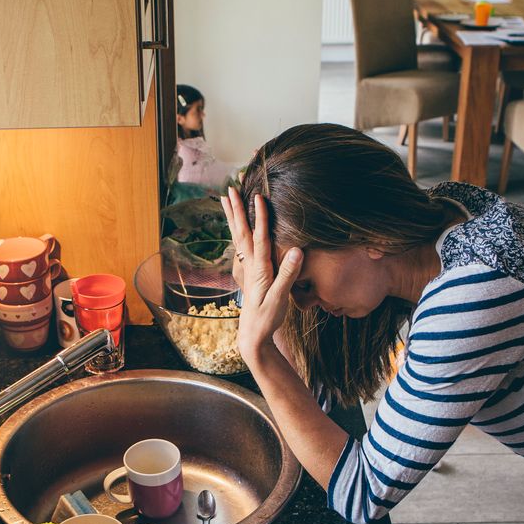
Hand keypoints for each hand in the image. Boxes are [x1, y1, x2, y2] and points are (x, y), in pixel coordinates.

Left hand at [221, 188, 302, 363]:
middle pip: (241, 231)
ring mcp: (247, 267)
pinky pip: (241, 245)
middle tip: (230, 188)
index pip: (259, 237)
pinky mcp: (249, 272)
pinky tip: (235, 224)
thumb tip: (298, 249)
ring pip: (238, 236)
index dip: (260, 217)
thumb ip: (288, 274)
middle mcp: (250, 264)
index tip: (258, 197)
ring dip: (232, 216)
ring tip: (226, 198)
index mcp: (259, 268)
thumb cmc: (268, 318)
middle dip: (237, 209)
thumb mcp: (280, 298)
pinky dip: (237, 230)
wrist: (253, 335)